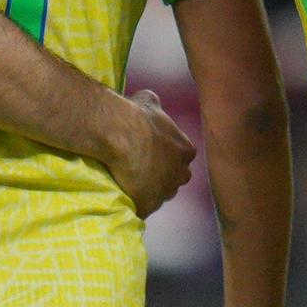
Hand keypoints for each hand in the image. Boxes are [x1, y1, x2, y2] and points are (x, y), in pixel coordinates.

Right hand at [96, 92, 196, 216]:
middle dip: (162, 176)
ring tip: (128, 181)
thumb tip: (150, 98)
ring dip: (148, 191)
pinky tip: (122, 193)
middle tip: (141, 169)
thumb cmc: (136, 116)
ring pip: (159, 195)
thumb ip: (154, 104)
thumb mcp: (148, 101)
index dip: (166, 157)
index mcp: (185, 150)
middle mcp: (181, 174)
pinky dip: (134, 203)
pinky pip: (142, 208)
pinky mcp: (148, 206)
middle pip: (174, 179)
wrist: (120, 136)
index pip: (181, 158)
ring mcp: (165, 192)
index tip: (151, 153)